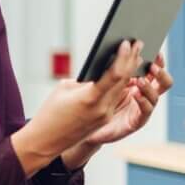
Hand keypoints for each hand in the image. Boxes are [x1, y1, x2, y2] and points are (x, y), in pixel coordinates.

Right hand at [12, 41, 144, 174]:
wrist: (46, 141)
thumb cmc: (50, 111)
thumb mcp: (65, 88)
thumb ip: (85, 80)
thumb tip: (100, 72)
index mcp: (90, 98)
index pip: (115, 75)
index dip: (123, 57)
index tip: (128, 43)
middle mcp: (102, 108)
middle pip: (123, 81)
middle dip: (131, 61)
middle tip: (138, 44)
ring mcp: (105, 116)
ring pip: (122, 90)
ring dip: (130, 73)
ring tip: (136, 56)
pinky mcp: (104, 120)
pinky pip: (115, 99)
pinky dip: (121, 85)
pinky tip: (125, 74)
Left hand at [82, 53, 173, 147]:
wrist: (86, 124)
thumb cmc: (94, 98)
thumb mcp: (103, 79)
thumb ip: (110, 67)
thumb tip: (115, 48)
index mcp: (137, 81)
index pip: (154, 68)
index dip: (158, 60)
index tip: (156, 50)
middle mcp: (144, 94)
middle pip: (163, 82)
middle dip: (160, 72)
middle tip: (152, 65)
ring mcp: (142, 108)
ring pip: (156, 96)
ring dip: (149, 87)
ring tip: (139, 80)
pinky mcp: (136, 121)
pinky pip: (145, 111)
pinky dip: (142, 101)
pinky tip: (135, 94)